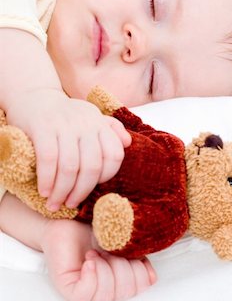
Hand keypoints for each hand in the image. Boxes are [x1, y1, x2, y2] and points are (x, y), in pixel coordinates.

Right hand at [5, 88, 130, 209]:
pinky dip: (47, 179)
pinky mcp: (42, 127)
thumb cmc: (65, 114)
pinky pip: (48, 159)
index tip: (94, 189)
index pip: (114, 154)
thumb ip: (110, 129)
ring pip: (70, 166)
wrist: (33, 96)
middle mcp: (85, 123)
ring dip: (62, 191)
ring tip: (55, 203)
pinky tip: (43, 191)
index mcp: (99, 123)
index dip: (107, 176)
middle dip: (82, 191)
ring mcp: (63, 124)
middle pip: (92, 165)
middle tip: (71, 204)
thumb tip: (128, 143)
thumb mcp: (91, 116)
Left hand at [41, 219, 156, 300]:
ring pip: (107, 293)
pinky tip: (89, 260)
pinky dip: (91, 275)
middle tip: (109, 249)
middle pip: (127, 291)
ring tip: (95, 252)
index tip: (127, 249)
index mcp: (122, 275)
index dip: (140, 268)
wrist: (69, 216)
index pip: (141, 285)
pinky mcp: (70, 288)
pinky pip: (86, 293)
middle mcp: (106, 286)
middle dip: (122, 265)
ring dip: (105, 267)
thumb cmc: (95, 224)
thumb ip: (138, 255)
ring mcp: (88, 290)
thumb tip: (151, 277)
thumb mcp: (123, 238)